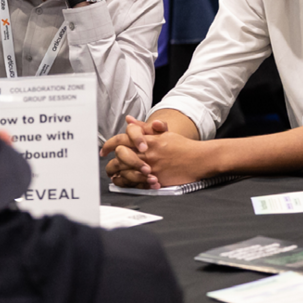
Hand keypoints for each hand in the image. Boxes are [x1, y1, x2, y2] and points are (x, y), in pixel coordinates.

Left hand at [102, 118, 220, 186]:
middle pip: (120, 156)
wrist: (199, 159)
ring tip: (113, 175)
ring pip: (125, 171)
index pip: (122, 139)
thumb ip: (143, 127)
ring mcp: (151, 166)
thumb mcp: (163, 133)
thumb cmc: (182, 147)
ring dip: (116, 174)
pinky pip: (135, 183)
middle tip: (107, 166)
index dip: (109, 145)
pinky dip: (126, 183)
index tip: (104, 150)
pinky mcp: (156, 179)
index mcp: (147, 140)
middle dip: (110, 162)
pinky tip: (123, 183)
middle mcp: (147, 153)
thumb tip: (128, 119)